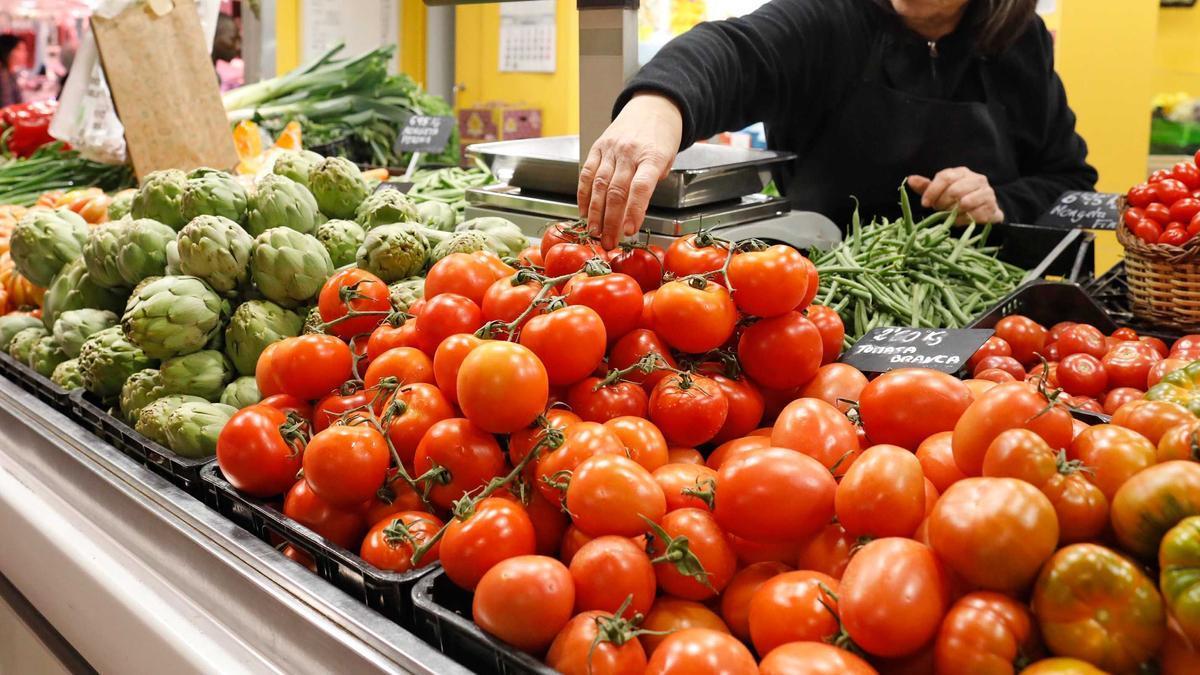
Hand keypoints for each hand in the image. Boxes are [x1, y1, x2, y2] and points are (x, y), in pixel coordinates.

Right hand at [578, 93, 682, 248]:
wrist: (653, 106)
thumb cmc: (662, 138)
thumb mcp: (668, 160)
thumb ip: (651, 183)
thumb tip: (632, 211)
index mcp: (652, 156)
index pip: (641, 187)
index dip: (634, 211)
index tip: (629, 231)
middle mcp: (629, 152)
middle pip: (616, 191)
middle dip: (611, 221)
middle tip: (608, 242)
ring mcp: (611, 149)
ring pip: (598, 185)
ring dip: (594, 213)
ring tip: (594, 232)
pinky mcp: (598, 147)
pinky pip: (587, 174)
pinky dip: (583, 195)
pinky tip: (583, 212)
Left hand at [908, 167, 1004, 223]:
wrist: (983, 210)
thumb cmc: (957, 199)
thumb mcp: (940, 192)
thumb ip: (926, 187)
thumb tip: (910, 179)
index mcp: (961, 172)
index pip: (945, 177)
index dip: (932, 191)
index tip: (924, 204)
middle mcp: (977, 179)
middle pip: (954, 190)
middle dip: (942, 203)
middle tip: (939, 210)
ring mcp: (987, 192)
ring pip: (965, 202)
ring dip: (953, 212)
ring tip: (950, 214)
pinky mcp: (992, 207)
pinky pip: (974, 215)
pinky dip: (963, 220)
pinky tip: (960, 220)